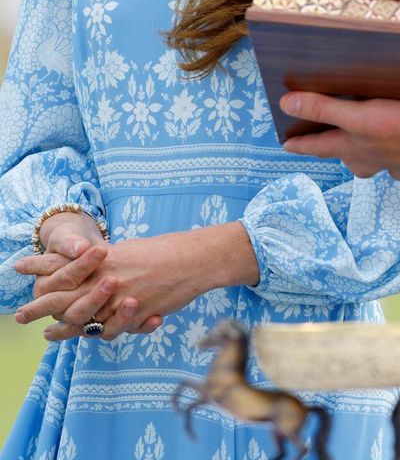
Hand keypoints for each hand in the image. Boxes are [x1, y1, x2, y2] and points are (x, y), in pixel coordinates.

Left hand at [15, 223, 257, 341]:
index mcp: (105, 257)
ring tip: (47, 334)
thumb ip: (109, 262)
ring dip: (64, 328)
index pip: (66, 262)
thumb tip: (94, 263)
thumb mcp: (131, 250)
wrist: (194, 259)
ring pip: (84, 318)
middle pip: (66, 294)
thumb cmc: (165, 251)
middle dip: (40, 305)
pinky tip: (85, 337)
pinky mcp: (136, 313)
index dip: (42, 265)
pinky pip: (110, 330)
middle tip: (19, 315)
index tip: (19, 267)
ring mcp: (121, 296)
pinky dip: (96, 334)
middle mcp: (108, 276)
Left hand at [280, 92, 399, 177]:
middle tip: (333, 146)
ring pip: (378, 163)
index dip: (302, 144)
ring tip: (372, 149)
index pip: (320, 147)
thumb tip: (287, 104)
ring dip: (373, 157)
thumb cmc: (399, 127)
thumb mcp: (356, 114)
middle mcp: (372, 159)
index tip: (286, 146)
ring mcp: (396, 162)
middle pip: (350, 160)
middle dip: (341, 154)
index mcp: (353, 148)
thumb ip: (323, 108)